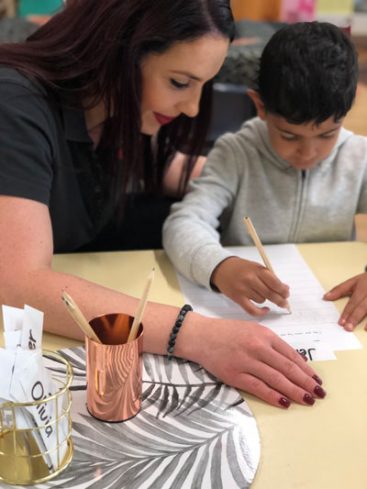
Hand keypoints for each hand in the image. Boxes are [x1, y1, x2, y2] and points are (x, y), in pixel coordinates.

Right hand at [197, 317, 324, 407]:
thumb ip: (270, 344)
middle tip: (319, 393)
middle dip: (306, 382)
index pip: (291, 354)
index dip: (306, 369)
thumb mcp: (252, 330)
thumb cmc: (226, 332)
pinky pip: (258, 387)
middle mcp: (258, 346)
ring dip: (295, 391)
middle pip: (287, 367)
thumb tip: (291, 362)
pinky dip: (273, 396)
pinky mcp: (234, 374)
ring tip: (308, 400)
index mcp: (264, 334)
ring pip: (276, 379)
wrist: (200, 335)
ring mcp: (246, 361)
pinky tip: (285, 403)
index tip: (316, 379)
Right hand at [211, 256, 289, 315]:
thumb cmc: (241, 268)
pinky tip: (265, 309)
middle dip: (280, 300)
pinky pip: (252, 310)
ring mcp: (243, 289)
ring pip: (262, 300)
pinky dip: (260, 312)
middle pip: (270, 294)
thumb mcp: (256, 267)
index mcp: (257, 270)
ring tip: (260, 294)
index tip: (286, 293)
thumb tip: (285, 289)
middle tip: (284, 303)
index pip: (275, 283)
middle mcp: (250, 279)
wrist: (222, 268)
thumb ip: (270, 277)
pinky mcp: (237, 298)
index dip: (283, 290)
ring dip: (265, 300)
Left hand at [323, 272, 366, 330]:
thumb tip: (325, 297)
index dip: (347, 312)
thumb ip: (339, 289)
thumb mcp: (353, 281)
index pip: (354, 302)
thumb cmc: (366, 280)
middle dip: (355, 318)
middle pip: (363, 307)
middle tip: (348, 328)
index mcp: (362, 288)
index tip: (341, 322)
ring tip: (362, 329)